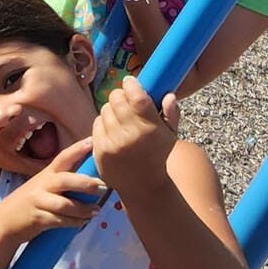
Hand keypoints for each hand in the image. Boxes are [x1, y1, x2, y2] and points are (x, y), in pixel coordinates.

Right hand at [0, 137, 107, 238]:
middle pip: (66, 180)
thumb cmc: (29, 203)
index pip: (62, 158)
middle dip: (86, 183)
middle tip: (103, 187)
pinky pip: (60, 220)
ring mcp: (39, 202)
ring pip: (65, 204)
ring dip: (83, 209)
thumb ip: (60, 182)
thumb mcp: (41, 187)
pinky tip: (84, 222)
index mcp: (45, 174)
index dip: (77, 149)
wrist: (4, 222)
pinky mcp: (38, 219)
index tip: (92, 141)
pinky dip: (75, 222)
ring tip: (96, 210)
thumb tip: (91, 180)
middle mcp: (42, 185)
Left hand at [93, 78, 178, 199]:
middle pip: (117, 99)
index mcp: (150, 128)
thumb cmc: (157, 156)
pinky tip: (112, 129)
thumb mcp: (170, 136)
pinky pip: (96, 124)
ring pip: (105, 110)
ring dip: (111, 109)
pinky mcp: (100, 150)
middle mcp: (131, 135)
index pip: (136, 96)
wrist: (142, 186)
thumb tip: (169, 94)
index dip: (131, 85)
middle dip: (120, 95)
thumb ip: (171, 114)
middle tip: (124, 99)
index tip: (130, 82)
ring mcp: (113, 143)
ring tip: (120, 117)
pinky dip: (103, 122)